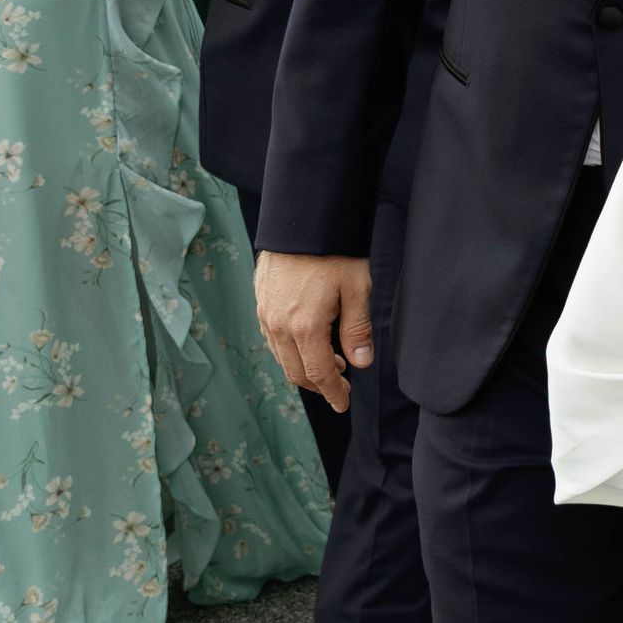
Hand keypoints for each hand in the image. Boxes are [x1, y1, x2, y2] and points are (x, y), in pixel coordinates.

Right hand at [255, 251, 372, 411]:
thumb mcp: (357, 289)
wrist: (302, 218)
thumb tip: (362, 363)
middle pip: (296, 372)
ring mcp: (265, 313)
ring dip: (304, 366)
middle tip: (341, 384)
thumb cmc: (334, 251)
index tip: (344, 404)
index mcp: (305, 327)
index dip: (333, 393)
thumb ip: (358, 330)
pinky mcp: (260, 300)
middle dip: (320, 384)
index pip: (319, 374)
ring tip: (331, 361)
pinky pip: (271, 337)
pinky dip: (289, 349)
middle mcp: (279, 325)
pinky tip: (307, 341)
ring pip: (281, 356)